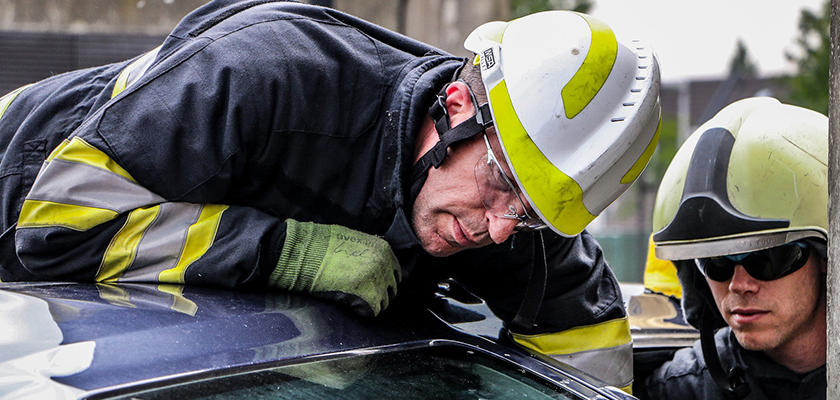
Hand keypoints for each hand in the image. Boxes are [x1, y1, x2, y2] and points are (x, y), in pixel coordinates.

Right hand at [269, 219, 401, 316]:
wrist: (306, 253)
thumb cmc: (324, 245)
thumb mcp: (355, 241)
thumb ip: (372, 253)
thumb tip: (382, 266)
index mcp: (384, 250)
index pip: (395, 272)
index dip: (383, 280)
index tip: (371, 284)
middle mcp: (385, 265)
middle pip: (391, 288)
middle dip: (379, 292)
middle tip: (361, 293)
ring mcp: (378, 281)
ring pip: (383, 302)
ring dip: (370, 302)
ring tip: (352, 297)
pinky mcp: (367, 297)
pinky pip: (371, 311)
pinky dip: (361, 310)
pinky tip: (348, 302)